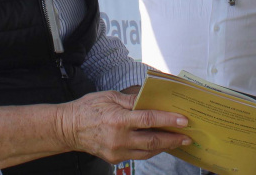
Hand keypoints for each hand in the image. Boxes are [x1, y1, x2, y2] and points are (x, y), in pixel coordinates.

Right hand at [57, 91, 189, 163]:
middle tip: (187, 136)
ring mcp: (117, 151)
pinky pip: (138, 156)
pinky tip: (158, 144)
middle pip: (153, 141)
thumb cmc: (88, 108)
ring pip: (147, 152)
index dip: (168, 121)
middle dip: (173, 139)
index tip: (183, 121)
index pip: (149, 121)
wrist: (67, 128)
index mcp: (118, 120)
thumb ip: (132, 100)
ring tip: (177, 141)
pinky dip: (150, 150)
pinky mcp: (115, 159)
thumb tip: (152, 99)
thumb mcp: (111, 97)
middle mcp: (119, 138)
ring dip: (164, 146)